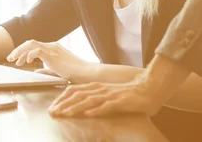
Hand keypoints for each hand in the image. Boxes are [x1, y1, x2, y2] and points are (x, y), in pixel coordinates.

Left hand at [6, 40, 91, 81]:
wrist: (85, 72)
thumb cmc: (75, 73)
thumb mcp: (57, 71)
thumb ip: (46, 70)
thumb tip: (35, 71)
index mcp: (53, 48)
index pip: (34, 46)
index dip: (23, 52)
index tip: (17, 61)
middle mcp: (51, 46)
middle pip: (30, 43)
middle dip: (18, 50)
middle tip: (9, 58)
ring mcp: (52, 49)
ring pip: (31, 44)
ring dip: (20, 51)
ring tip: (14, 59)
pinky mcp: (53, 54)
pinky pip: (37, 50)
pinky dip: (29, 55)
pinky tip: (27, 61)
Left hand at [48, 77, 162, 116]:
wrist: (149, 89)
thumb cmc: (128, 94)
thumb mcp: (108, 94)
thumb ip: (96, 97)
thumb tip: (82, 106)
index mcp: (97, 86)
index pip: (74, 90)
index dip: (62, 98)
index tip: (53, 106)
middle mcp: (101, 89)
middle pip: (78, 94)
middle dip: (64, 103)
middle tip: (52, 112)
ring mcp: (110, 95)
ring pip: (89, 100)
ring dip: (75, 107)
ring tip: (64, 114)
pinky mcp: (121, 101)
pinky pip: (107, 106)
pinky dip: (97, 110)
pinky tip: (88, 115)